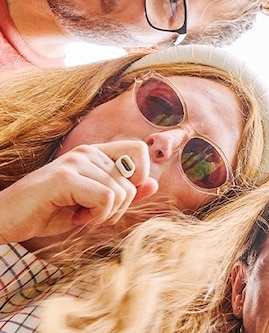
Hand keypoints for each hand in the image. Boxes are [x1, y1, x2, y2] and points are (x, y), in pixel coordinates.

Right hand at [0, 141, 157, 243]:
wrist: (6, 220)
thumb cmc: (49, 212)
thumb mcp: (93, 205)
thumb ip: (123, 193)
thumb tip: (154, 183)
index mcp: (94, 154)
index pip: (138, 149)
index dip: (140, 175)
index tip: (118, 197)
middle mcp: (87, 152)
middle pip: (132, 181)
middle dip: (117, 208)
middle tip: (89, 213)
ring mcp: (76, 162)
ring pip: (120, 192)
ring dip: (104, 214)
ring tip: (79, 214)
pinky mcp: (66, 178)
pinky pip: (106, 198)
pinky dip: (97, 216)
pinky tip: (75, 217)